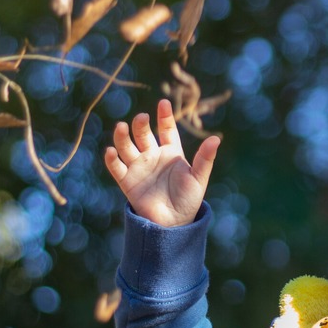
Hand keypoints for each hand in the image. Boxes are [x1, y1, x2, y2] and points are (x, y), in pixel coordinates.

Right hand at [104, 99, 219, 226]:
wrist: (174, 224)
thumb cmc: (189, 199)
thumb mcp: (198, 177)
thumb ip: (205, 158)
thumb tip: (216, 138)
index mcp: (171, 152)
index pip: (166, 129)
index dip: (165, 116)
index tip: (163, 103)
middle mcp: (153, 156)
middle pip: (143, 134)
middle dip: (141, 125)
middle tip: (142, 118)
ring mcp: (139, 167)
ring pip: (126, 146)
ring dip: (122, 136)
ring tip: (122, 127)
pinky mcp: (127, 181)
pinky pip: (116, 167)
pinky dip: (112, 159)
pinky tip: (112, 151)